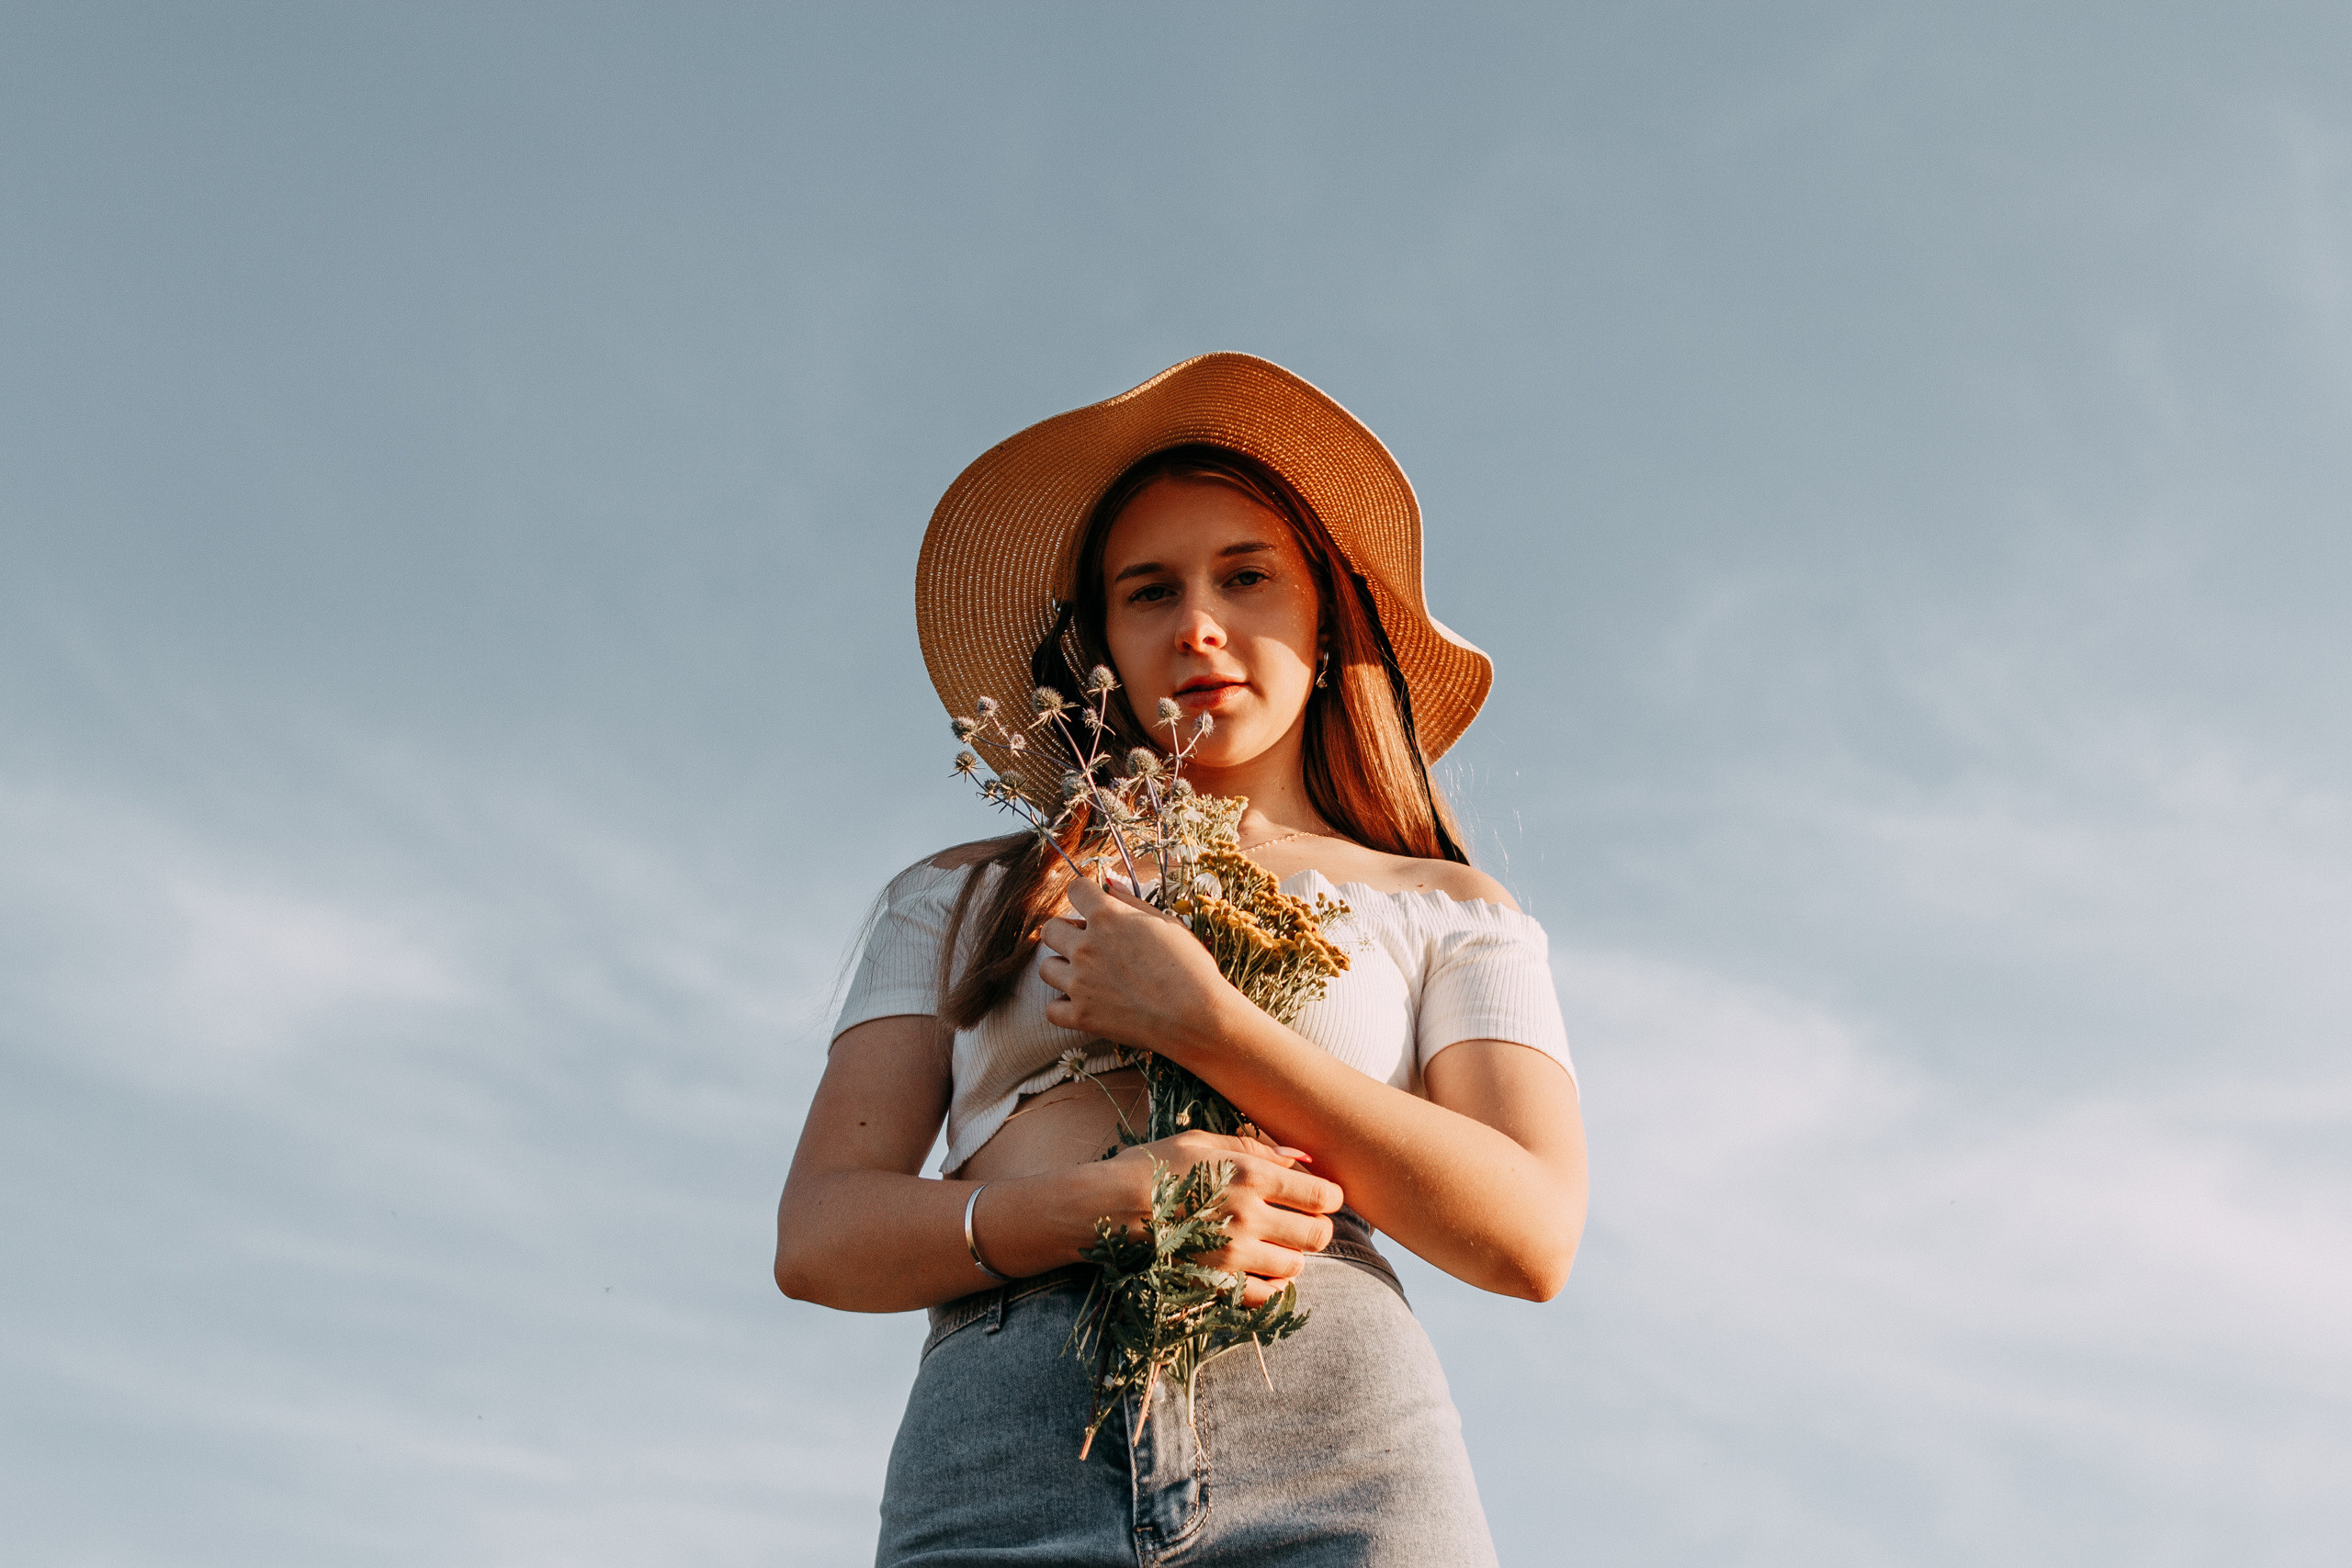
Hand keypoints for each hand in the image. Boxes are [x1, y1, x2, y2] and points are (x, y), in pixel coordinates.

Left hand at [1038, 877, 1231, 1056]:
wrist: (1198, 1016)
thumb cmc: (1191, 966)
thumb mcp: (1167, 924)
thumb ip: (1132, 903)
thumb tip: (1109, 885)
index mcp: (1107, 917)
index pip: (1075, 890)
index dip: (1084, 896)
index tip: (1093, 906)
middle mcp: (1086, 947)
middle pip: (1049, 930)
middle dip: (1066, 932)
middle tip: (1089, 944)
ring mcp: (1080, 983)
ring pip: (1046, 968)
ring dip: (1063, 969)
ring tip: (1087, 976)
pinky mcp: (1082, 1016)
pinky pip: (1052, 1009)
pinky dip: (1064, 1007)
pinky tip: (1084, 1003)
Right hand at [1101, 1130, 1343, 1306]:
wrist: (1104, 1209)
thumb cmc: (1153, 1167)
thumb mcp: (1202, 1143)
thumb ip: (1256, 1148)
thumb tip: (1302, 1159)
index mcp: (1250, 1175)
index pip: (1322, 1196)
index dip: (1330, 1198)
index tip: (1320, 1197)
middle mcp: (1248, 1217)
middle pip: (1318, 1235)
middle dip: (1317, 1228)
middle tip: (1301, 1222)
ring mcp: (1233, 1256)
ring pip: (1296, 1267)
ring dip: (1292, 1256)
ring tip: (1272, 1244)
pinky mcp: (1215, 1283)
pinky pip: (1265, 1296)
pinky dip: (1269, 1286)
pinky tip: (1256, 1269)